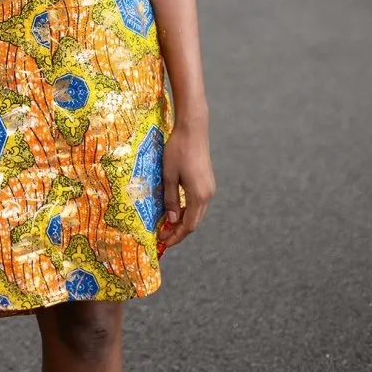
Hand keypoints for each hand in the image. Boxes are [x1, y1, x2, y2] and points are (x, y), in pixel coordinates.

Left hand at [158, 118, 214, 249]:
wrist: (193, 129)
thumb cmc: (178, 150)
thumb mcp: (168, 175)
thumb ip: (170, 199)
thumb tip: (170, 220)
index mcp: (199, 195)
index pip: (188, 225)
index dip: (176, 236)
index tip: (163, 242)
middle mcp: (208, 194)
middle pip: (194, 221)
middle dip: (178, 231)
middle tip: (162, 236)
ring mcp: (209, 187)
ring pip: (196, 212)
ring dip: (182, 220)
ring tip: (166, 224)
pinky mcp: (207, 181)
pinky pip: (197, 202)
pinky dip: (186, 210)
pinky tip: (175, 209)